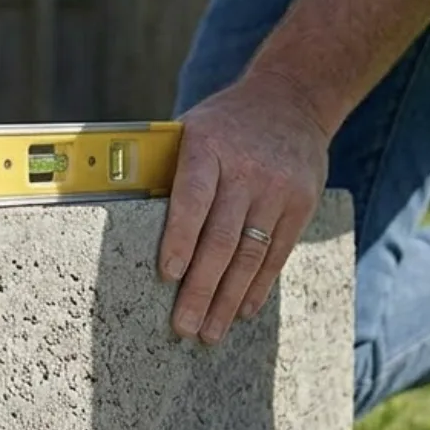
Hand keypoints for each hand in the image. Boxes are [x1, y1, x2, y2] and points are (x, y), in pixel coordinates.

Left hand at [158, 74, 332, 344]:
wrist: (292, 97)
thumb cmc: (225, 121)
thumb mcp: (193, 128)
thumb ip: (171, 169)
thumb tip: (129, 214)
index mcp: (208, 147)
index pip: (193, 198)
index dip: (180, 239)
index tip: (167, 275)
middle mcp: (246, 170)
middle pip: (221, 238)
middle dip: (200, 288)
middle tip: (184, 326)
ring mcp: (277, 189)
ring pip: (250, 254)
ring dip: (228, 299)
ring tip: (210, 332)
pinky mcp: (300, 204)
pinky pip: (277, 254)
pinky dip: (258, 286)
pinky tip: (242, 310)